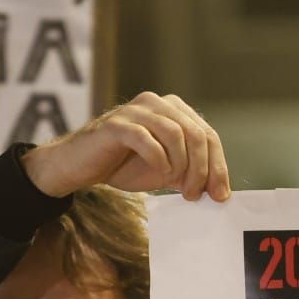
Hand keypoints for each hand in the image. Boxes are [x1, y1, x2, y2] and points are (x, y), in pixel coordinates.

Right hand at [21, 92, 230, 201]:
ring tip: (177, 186)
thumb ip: (189, 172)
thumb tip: (218, 190)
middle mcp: (156, 103)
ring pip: (176, 133)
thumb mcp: (164, 170)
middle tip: (196, 195)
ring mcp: (135, 111)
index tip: (220, 195)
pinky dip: (158, 159)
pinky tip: (159, 174)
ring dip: (182, 166)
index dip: (218, 166)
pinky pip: (146, 138)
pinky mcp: (116, 125)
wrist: (78, 167)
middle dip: (202, 168)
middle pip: (196, 132)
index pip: (207, 134)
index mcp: (172, 109)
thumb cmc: (121, 166)